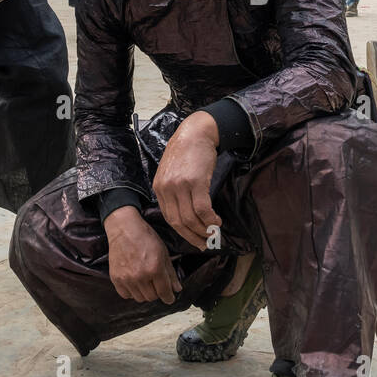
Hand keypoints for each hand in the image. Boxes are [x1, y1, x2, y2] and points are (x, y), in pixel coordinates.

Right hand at [104, 206, 182, 303]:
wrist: (124, 229)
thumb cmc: (146, 238)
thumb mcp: (163, 252)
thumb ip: (170, 273)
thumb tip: (177, 289)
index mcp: (155, 268)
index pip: (164, 292)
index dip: (169, 297)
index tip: (169, 298)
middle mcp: (140, 276)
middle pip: (152, 297)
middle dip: (157, 292)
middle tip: (156, 283)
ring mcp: (127, 278)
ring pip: (139, 298)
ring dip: (144, 293)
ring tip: (144, 280)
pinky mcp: (116, 278)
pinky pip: (126, 295)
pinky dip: (131, 292)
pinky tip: (134, 282)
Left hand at [151, 111, 221, 249]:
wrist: (196, 132)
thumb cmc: (187, 151)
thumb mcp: (172, 171)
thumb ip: (173, 190)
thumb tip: (185, 213)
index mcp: (159, 187)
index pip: (169, 217)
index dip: (183, 232)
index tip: (194, 239)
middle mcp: (167, 188)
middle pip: (179, 222)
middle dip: (193, 236)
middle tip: (205, 244)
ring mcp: (180, 185)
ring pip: (191, 218)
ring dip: (203, 230)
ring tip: (214, 233)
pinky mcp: (195, 181)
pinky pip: (202, 209)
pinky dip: (210, 219)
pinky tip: (217, 221)